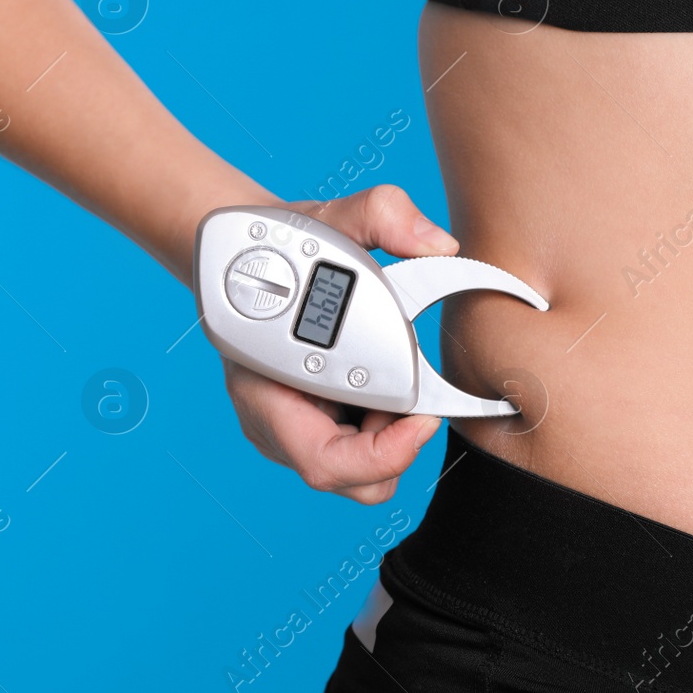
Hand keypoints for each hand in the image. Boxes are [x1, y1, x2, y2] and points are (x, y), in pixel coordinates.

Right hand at [220, 185, 457, 502]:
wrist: (253, 249)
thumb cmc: (285, 244)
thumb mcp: (334, 215)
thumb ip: (383, 213)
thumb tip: (439, 243)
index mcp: (264, 390)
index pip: (323, 459)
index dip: (381, 453)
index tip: (424, 416)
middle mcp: (271, 422)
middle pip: (346, 479)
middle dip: (392, 447)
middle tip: (409, 400)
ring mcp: (288, 429)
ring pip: (355, 475)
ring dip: (388, 440)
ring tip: (391, 386)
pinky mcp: (309, 426)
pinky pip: (355, 454)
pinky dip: (381, 430)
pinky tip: (381, 386)